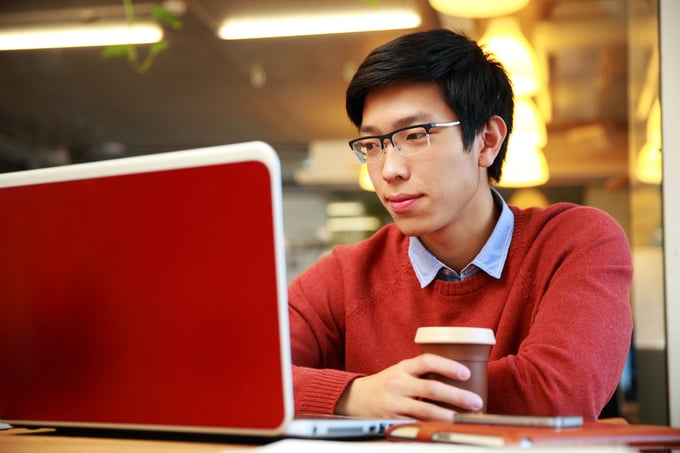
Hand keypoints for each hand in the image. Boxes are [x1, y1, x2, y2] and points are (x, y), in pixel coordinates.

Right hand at [334, 353, 483, 419]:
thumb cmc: (387, 383)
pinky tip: (445, 428)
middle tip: (476, 402)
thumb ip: (422, 371)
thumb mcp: (401, 370)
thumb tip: (459, 376)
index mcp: (403, 367)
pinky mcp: (392, 420)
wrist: (356, 398)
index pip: (427, 361)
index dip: (448, 366)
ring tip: (465, 418)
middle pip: (431, 388)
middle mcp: (398, 383)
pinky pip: (416, 424)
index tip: (466, 373)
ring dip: (449, 415)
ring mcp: (394, 403)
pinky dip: (432, 427)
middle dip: (457, 396)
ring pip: (426, 410)